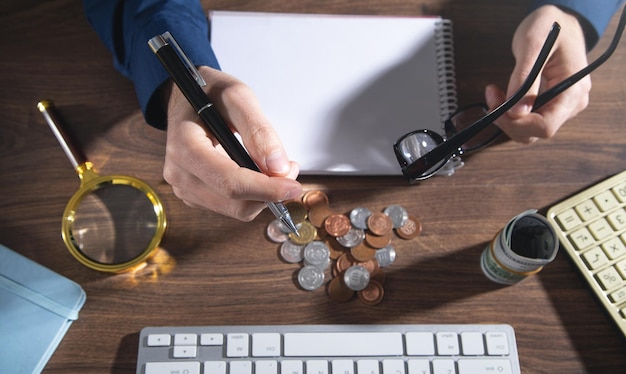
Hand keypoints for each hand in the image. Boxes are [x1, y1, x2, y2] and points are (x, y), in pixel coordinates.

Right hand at [162, 66, 301, 220]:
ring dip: (263, 196)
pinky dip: (252, 196)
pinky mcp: (194, 195)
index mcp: (185, 147)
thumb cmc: (208, 93)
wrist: (185, 98)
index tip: (293, 186)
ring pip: (236, 210)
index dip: (266, 189)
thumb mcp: (237, 96)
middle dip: (269, 193)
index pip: (229, 183)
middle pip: (235, 204)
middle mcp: (179, 173)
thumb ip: (259, 130)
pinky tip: (256, 173)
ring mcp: (184, 187)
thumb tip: (278, 167)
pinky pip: (231, 207)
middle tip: (289, 170)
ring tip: (274, 168)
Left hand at [485, 5, 590, 142]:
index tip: (497, 108)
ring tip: (495, 95)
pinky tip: (503, 97)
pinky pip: (530, 119)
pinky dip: (512, 113)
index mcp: (573, 91)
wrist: (559, 21)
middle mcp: (571, 103)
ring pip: (530, 130)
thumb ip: (524, 79)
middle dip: (508, 121)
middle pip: (536, 132)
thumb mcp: (532, 45)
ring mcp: (562, 105)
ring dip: (508, 118)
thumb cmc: (549, 27)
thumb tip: (516, 111)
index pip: (545, 126)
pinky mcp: (551, 104)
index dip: (517, 124)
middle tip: (492, 97)